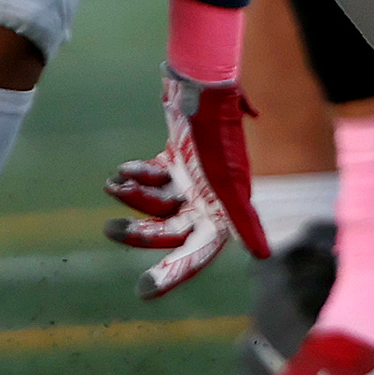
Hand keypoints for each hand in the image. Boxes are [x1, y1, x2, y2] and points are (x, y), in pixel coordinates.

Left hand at [103, 64, 267, 297]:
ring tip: (111, 185)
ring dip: (132, 197)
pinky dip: (135, 176)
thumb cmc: (218, 132)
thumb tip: (264, 257)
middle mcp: (208, 199)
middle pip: (171, 231)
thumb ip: (244, 219)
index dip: (174, 272)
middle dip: (140, 232)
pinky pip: (151, 178)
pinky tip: (122, 170)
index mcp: (224, 209)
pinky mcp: (176, 160)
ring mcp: (191, 180)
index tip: (143, 291)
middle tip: (109, 230)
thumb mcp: (229, 180)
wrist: (204, 83)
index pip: (197, 251)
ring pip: (156, 204)